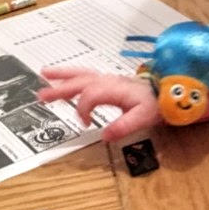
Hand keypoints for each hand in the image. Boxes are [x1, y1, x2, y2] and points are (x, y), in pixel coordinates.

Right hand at [36, 66, 160, 141]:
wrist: (167, 91)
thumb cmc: (156, 103)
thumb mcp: (144, 117)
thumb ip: (124, 125)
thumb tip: (104, 135)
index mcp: (114, 88)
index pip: (90, 95)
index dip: (83, 109)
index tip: (86, 124)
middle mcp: (109, 81)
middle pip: (80, 80)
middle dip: (60, 87)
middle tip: (40, 94)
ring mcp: (108, 80)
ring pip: (82, 74)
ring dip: (63, 76)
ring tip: (44, 74)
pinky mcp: (110, 82)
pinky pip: (87, 76)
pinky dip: (73, 76)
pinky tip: (64, 80)